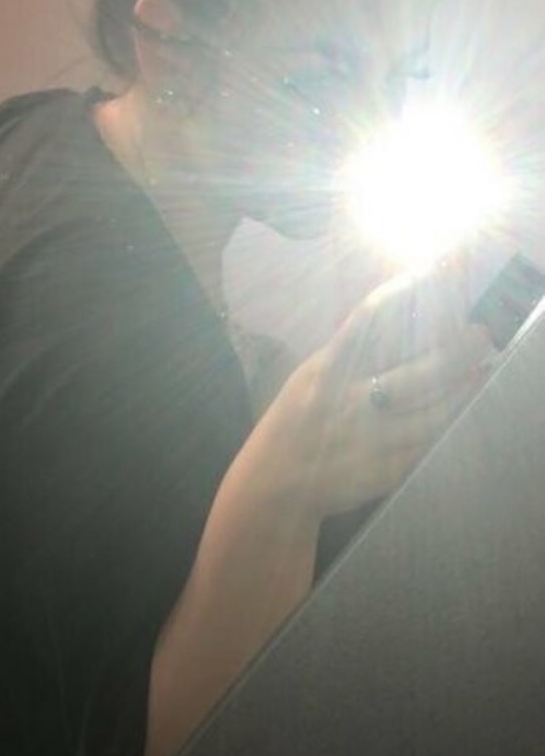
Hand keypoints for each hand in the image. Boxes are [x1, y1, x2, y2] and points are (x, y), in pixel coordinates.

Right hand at [247, 275, 493, 521]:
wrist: (273, 486)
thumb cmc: (296, 421)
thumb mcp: (311, 376)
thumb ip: (350, 350)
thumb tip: (400, 311)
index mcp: (327, 372)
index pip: (372, 319)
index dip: (410, 290)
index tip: (440, 269)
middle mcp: (350, 403)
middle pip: (421, 369)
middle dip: (459, 348)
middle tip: (480, 332)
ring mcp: (371, 440)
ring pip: (435, 410)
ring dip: (465, 385)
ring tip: (481, 365)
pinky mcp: (385, 470)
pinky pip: (430, 442)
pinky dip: (452, 419)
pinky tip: (464, 401)